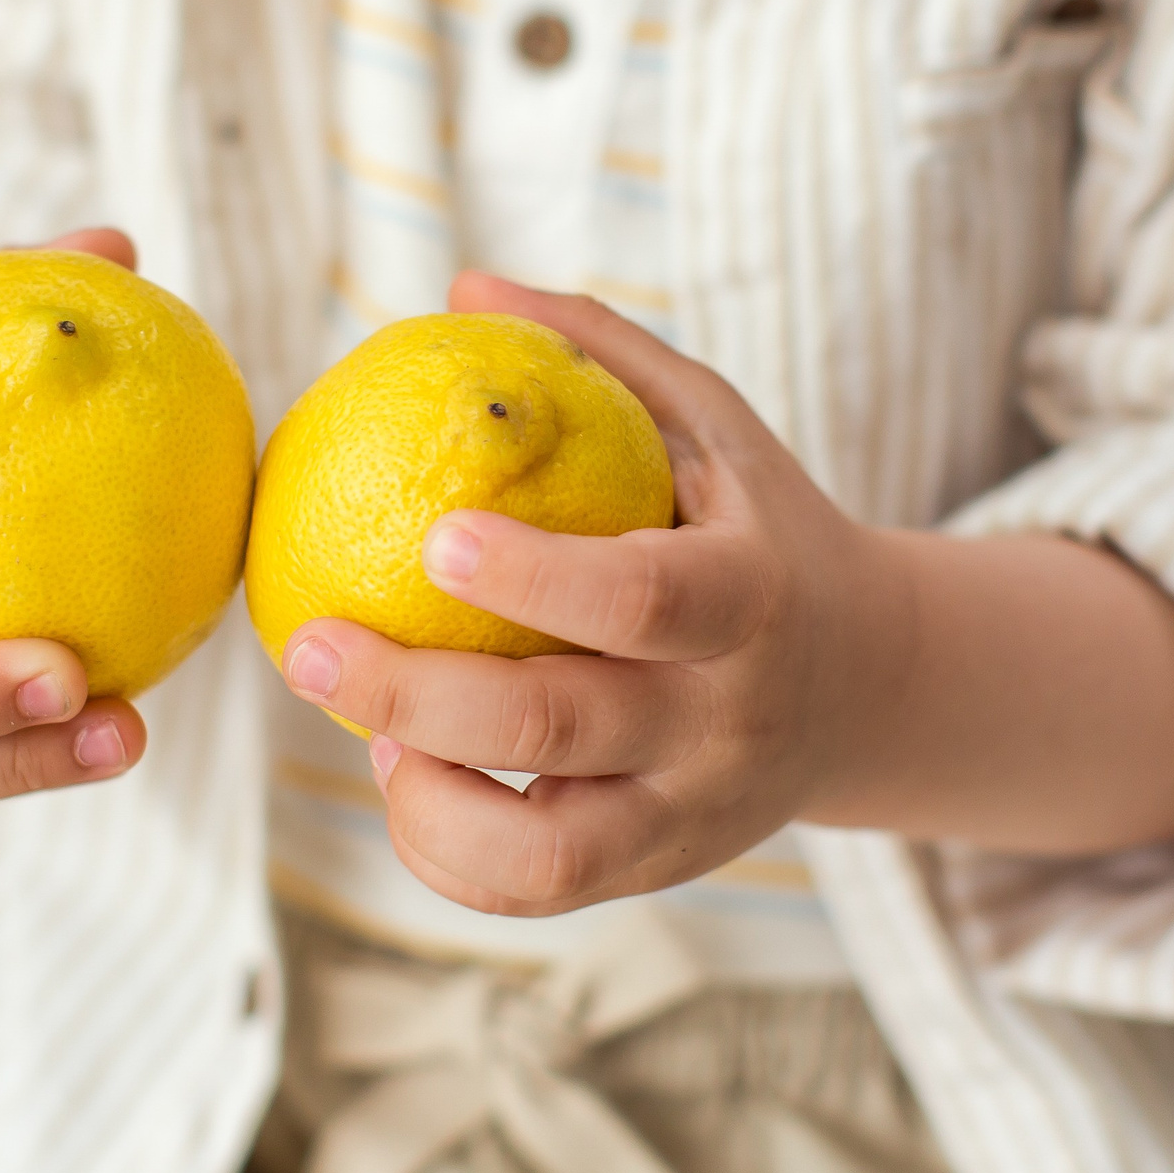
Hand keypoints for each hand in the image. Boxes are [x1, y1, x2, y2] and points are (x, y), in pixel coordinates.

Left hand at [277, 272, 904, 916]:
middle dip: (415, 693)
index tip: (433, 536)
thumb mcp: (714, 427)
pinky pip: (532, 889)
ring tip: (367, 736)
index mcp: (748, 595)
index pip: (642, 599)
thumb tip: (462, 283)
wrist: (866, 684)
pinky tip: (401, 773)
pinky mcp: (652, 869)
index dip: (536, 577)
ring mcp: (689, 811)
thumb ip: (600, 354)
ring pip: (544, 849)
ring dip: (427, 799)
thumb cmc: (754, 527)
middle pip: (560, 724)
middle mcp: (724, 717)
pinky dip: (446, 849)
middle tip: (307, 645)